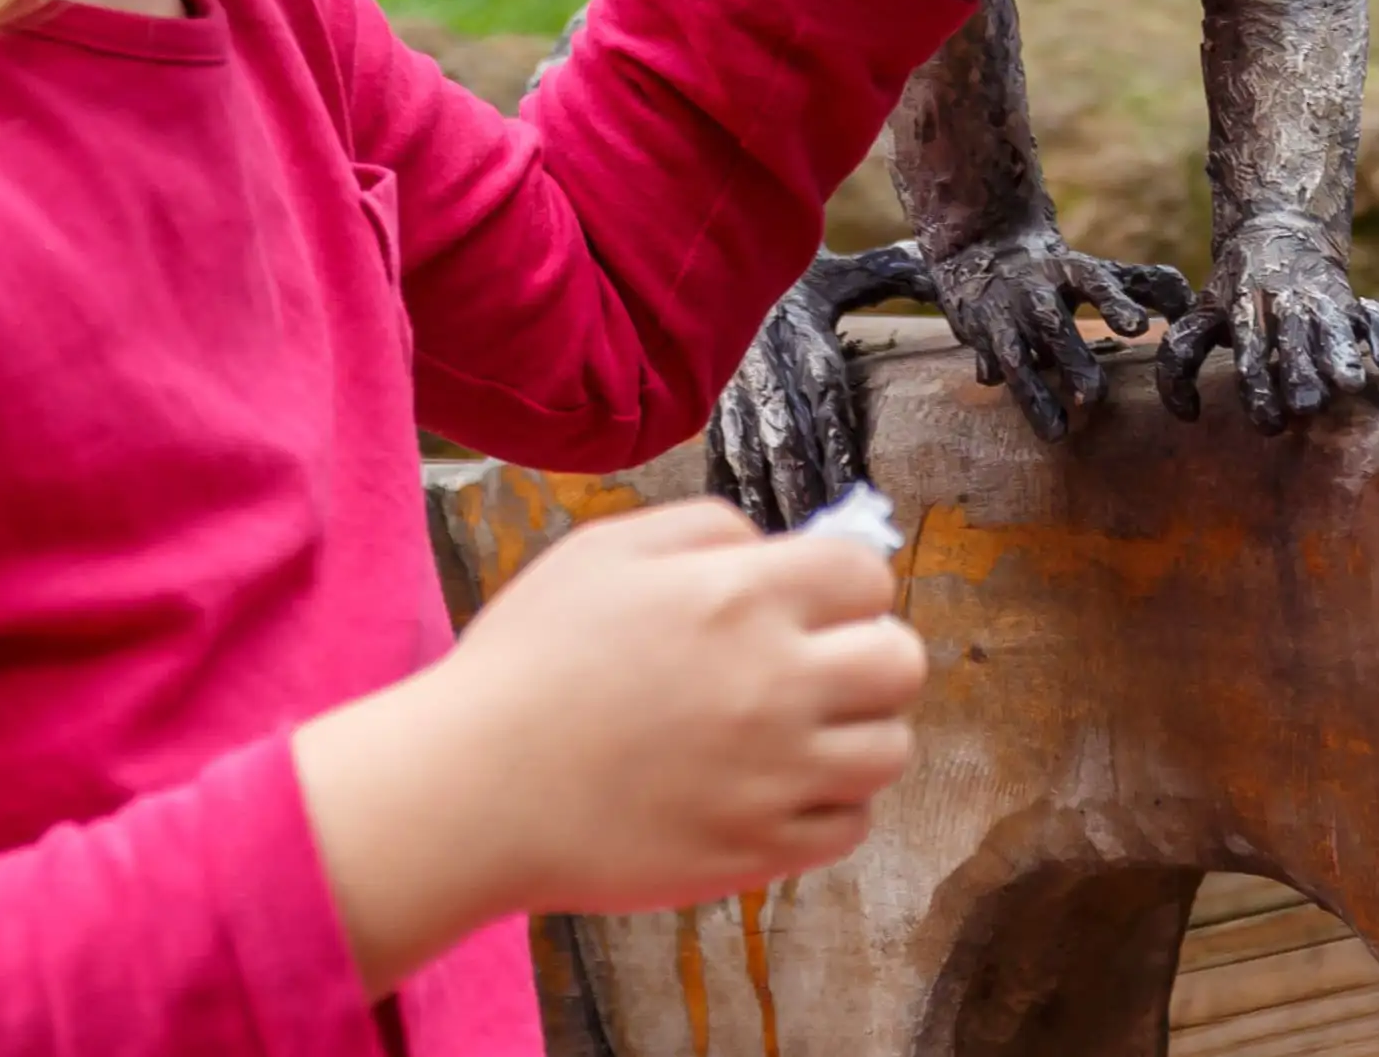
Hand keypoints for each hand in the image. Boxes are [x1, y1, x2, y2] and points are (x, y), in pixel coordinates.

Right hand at [291, 500, 926, 988]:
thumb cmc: (529, 661)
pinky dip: (829, 807)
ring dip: (857, 734)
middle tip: (821, 667)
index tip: (814, 603)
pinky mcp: (760, 851)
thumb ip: (705, 528)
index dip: (845, 585)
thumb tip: (771, 547)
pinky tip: (775, 789)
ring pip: (890, 750)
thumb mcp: (604, 550)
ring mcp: (777, 776)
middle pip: (902, 663)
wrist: (476, 789)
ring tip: (800, 733)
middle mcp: (778, 683)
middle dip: (871, 654)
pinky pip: (850, 826)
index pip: (869, 576)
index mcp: (744, 596)